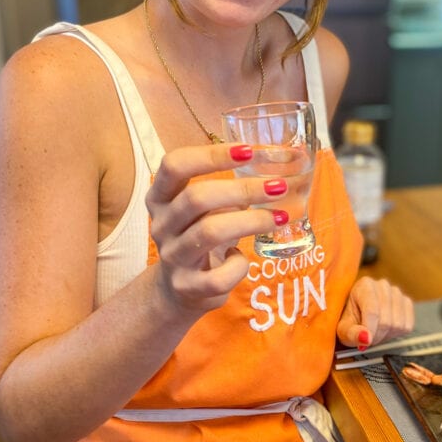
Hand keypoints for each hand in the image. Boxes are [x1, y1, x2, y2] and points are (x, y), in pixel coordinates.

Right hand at [146, 143, 288, 313]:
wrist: (178, 290)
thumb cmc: (198, 237)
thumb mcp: (202, 210)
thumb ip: (225, 189)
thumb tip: (276, 167)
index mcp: (160, 197)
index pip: (175, 165)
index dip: (211, 155)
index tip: (249, 151)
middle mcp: (161, 225)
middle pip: (197, 198)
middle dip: (243, 189)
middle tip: (279, 186)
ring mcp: (172, 258)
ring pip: (209, 233)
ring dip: (252, 222)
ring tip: (280, 217)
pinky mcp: (187, 287)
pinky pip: (218, 277)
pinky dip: (239, 265)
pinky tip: (243, 257)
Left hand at [336, 277, 413, 350]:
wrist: (358, 315)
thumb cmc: (349, 320)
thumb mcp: (343, 329)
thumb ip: (351, 334)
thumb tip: (365, 338)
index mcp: (364, 285)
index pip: (373, 312)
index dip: (370, 331)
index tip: (365, 342)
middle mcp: (382, 286)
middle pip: (386, 321)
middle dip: (377, 336)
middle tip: (368, 339)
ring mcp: (397, 293)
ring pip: (398, 324)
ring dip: (386, 335)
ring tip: (375, 332)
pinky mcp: (407, 303)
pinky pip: (408, 325)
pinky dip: (397, 333)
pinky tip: (386, 329)